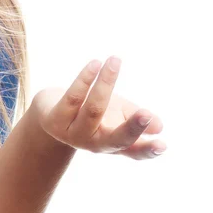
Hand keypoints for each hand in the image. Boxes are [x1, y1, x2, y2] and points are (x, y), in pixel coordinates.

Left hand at [30, 56, 165, 159]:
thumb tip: (158, 125)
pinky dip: (85, 79)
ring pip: (94, 110)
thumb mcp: (116, 114)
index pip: (133, 151)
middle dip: (131, 128)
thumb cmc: (89, 111)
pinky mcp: (55, 120)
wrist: (49, 112)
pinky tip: (95, 64)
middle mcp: (94, 143)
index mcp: (113, 144)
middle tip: (146, 114)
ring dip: (106, 83)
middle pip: (115, 139)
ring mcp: (73, 134)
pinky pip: (72, 97)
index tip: (163, 145)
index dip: (148, 150)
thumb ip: (135, 118)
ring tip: (115, 61)